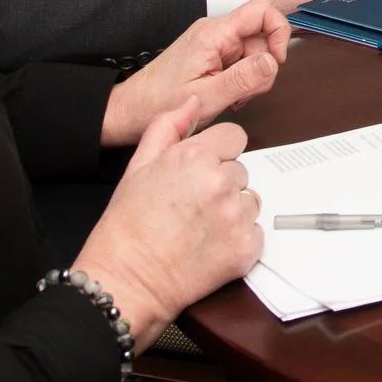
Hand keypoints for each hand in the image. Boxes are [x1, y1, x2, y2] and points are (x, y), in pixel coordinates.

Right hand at [73, 103, 260, 349]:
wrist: (126, 280)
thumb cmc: (127, 226)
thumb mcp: (138, 165)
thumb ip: (168, 126)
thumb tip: (192, 101)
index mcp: (196, 157)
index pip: (235, 137)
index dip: (217, 154)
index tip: (202, 172)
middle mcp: (221, 183)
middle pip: (241, 170)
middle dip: (221, 184)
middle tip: (190, 206)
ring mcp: (236, 217)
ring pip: (250, 200)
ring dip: (232, 211)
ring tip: (198, 227)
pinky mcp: (246, 247)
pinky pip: (256, 232)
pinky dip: (238, 239)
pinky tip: (209, 246)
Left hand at [101, 0, 290, 147]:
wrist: (132, 109)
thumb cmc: (159, 103)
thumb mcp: (208, 96)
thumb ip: (243, 78)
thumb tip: (273, 62)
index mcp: (213, 34)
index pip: (261, 10)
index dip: (279, 31)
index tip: (277, 60)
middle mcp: (214, 32)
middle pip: (260, 36)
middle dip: (262, 67)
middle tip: (247, 91)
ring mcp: (213, 42)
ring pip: (252, 51)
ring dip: (251, 77)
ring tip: (232, 96)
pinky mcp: (210, 53)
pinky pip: (239, 60)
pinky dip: (240, 79)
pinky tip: (227, 94)